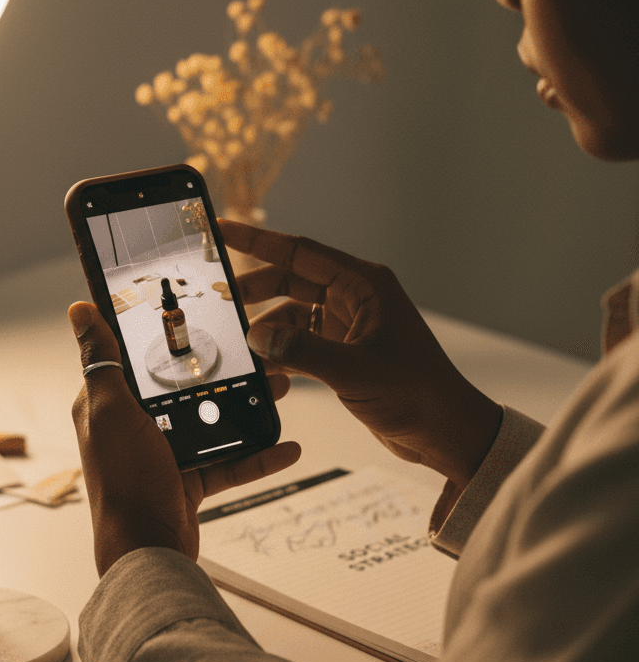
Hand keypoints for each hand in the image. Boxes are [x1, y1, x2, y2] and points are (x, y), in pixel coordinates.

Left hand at [69, 302, 300, 575]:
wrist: (147, 553)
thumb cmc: (123, 484)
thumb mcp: (111, 411)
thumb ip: (100, 361)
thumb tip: (80, 311)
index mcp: (107, 405)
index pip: (133, 358)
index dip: (161, 336)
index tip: (197, 314)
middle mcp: (132, 427)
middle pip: (181, 389)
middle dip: (220, 372)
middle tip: (254, 354)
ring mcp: (162, 455)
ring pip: (209, 421)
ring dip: (246, 407)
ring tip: (279, 391)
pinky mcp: (187, 481)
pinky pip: (227, 462)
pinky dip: (256, 457)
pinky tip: (285, 447)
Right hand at [219, 220, 501, 490]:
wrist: (445, 433)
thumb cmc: (417, 395)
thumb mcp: (356, 372)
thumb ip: (303, 352)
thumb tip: (257, 336)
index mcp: (365, 285)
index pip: (301, 251)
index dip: (257, 240)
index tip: (221, 228)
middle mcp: (355, 298)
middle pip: (290, 279)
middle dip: (254, 289)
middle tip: (217, 299)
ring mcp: (348, 325)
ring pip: (291, 314)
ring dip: (266, 329)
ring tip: (239, 345)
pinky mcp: (343, 353)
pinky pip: (299, 342)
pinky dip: (279, 351)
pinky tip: (262, 366)